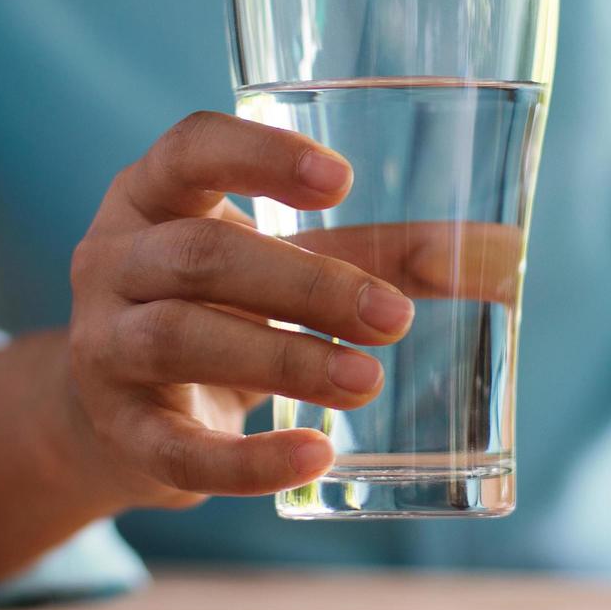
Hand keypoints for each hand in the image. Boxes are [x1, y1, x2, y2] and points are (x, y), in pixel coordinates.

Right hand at [0, 111, 525, 587]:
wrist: (116, 412)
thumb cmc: (222, 309)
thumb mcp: (282, 265)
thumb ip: (380, 253)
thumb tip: (506, 252)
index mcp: (152, 195)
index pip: (189, 149)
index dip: (259, 156)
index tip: (342, 180)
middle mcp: (112, 259)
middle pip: (201, 256)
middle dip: (305, 284)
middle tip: (394, 318)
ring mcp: (104, 346)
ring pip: (183, 340)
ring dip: (286, 360)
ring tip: (367, 380)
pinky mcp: (121, 432)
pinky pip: (177, 448)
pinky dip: (247, 460)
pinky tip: (313, 457)